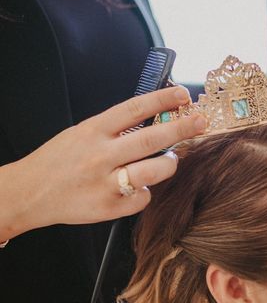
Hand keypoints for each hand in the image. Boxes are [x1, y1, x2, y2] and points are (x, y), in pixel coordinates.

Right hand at [2, 86, 205, 237]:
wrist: (29, 193)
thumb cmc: (60, 160)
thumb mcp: (82, 133)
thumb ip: (115, 129)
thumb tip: (156, 118)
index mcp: (94, 131)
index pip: (134, 109)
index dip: (162, 99)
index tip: (183, 95)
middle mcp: (100, 155)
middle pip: (151, 140)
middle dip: (181, 129)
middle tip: (201, 122)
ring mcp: (105, 183)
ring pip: (153, 172)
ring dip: (169, 164)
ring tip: (170, 160)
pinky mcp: (108, 207)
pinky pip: (142, 198)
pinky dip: (144, 193)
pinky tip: (135, 188)